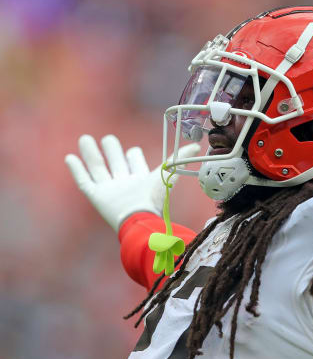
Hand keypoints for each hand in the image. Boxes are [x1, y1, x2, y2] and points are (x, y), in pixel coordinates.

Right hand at [65, 135, 199, 231]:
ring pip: (98, 169)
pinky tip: (70, 157)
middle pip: (117, 164)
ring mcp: (110, 190)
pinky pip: (84, 181)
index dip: (134, 156)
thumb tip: (196, 144)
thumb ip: (180, 159)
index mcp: (142, 180)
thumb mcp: (168, 175)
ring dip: (91, 154)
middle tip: (108, 138)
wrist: (138, 220)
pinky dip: (77, 170)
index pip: (136, 164)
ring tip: (85, 139)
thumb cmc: (153, 199)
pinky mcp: (96, 197)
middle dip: (113, 151)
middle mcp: (125, 184)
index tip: (133, 149)